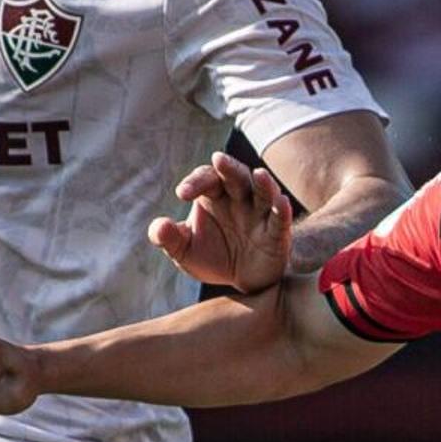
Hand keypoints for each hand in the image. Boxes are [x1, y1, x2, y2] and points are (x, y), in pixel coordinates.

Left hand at [147, 151, 295, 292]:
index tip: (181, 194)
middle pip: (236, 176)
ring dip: (263, 183)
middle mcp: (240, 199)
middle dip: (228, 168)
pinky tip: (281, 202)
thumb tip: (158, 227)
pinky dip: (282, 210)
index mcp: (215, 196)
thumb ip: (169, 238)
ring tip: (259, 174)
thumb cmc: (213, 257)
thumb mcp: (185, 251)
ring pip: (264, 192)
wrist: (243, 282)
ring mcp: (261, 214)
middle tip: (218, 159)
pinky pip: (281, 219)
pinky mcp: (277, 234)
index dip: (195, 181)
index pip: (206, 178)